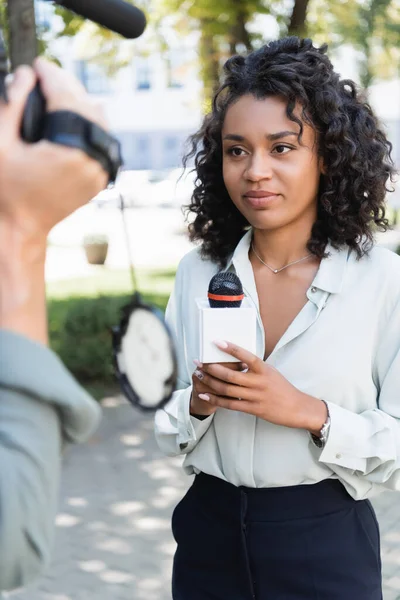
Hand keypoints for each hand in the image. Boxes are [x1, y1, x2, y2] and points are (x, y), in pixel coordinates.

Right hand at [0, 59, 107, 247]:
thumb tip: (27, 74)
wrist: (21, 227)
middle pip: (87, 106)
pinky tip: (70, 117)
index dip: (51, 75)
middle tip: (45, 75)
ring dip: (79, 104)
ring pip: (99, 123)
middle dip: (66, 86)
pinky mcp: (99, 179)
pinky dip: (88, 125)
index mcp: (68, 153)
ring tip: (56, 94)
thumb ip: (11, 105)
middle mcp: (91, 162)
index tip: (38, 64)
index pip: (66, 98)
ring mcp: (99, 172)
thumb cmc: (6, 189)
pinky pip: (101, 142)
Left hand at [192, 341, 326, 432]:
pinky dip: (215, 400)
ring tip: (198, 376)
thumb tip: (237, 359)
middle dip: (211, 368)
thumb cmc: (282, 388)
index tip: (217, 342)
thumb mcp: (271, 372)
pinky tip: (204, 395)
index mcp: (264, 370)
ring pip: (227, 389)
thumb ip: (255, 367)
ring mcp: (255, 396)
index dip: (232, 349)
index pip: (247, 356)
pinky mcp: (253, 409)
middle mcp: (259, 382)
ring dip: (210, 382)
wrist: (297, 408)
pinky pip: (230, 404)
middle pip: (230, 374)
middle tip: (198, 362)